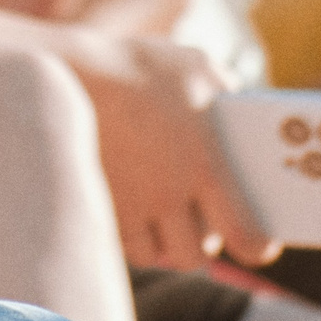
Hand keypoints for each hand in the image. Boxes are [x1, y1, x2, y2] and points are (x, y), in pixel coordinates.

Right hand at [67, 31, 278, 268]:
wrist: (62, 73)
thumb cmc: (134, 67)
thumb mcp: (193, 66)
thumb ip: (226, 91)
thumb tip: (245, 111)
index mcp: (206, 164)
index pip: (245, 235)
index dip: (256, 247)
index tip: (258, 245)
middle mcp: (171, 196)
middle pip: (198, 253)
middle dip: (202, 241)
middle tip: (201, 222)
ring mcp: (133, 207)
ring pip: (161, 254)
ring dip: (166, 243)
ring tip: (164, 218)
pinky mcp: (101, 210)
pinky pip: (127, 247)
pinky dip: (135, 238)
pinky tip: (134, 213)